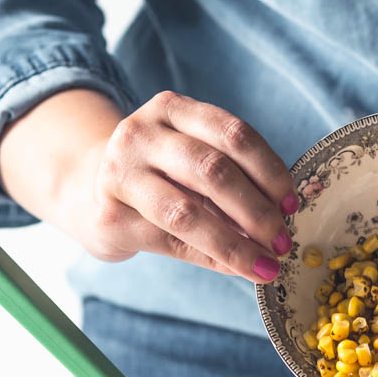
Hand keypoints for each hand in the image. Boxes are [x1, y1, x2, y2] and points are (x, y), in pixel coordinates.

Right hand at [0, 89, 298, 282]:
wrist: (85, 188)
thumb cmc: (158, 172)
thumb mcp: (189, 154)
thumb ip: (230, 173)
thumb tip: (283, 215)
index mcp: (171, 109)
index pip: (233, 133)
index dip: (270, 170)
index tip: (291, 203)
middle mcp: (141, 134)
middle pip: (213, 171)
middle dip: (256, 210)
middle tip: (282, 240)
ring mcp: (120, 174)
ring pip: (188, 212)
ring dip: (235, 243)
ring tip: (265, 263)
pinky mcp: (110, 216)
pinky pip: (171, 242)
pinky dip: (212, 258)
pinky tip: (236, 267)